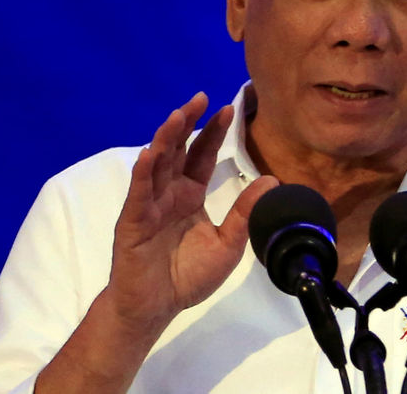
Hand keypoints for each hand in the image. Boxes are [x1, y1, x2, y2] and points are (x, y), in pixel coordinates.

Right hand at [107, 92, 277, 334]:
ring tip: (176, 116)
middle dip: (187, 124)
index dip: (212, 133)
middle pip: (177, 151)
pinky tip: (148, 155)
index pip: (202, 156)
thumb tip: (273, 180)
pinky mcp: (133, 223)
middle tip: (199, 98)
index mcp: (190, 195)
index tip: (227, 109)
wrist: (157, 307)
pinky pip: (138, 195)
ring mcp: (149, 205)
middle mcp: (169, 194)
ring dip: (165, 140)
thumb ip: (245, 213)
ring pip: (157, 165)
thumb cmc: (188, 275)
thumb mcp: (228, 243)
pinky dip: (142, 175)